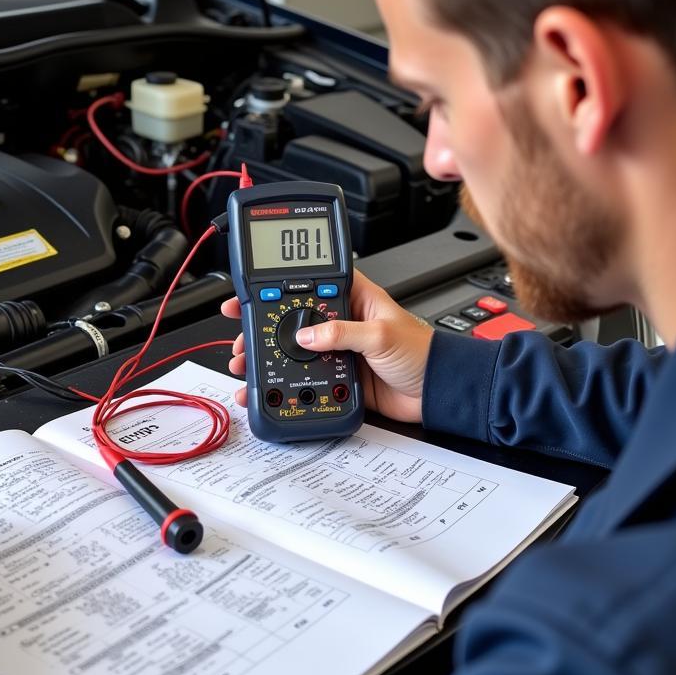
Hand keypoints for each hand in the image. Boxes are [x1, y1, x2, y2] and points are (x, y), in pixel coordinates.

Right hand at [221, 270, 433, 422]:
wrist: (436, 392)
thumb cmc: (422, 353)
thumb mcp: (381, 336)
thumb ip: (342, 333)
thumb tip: (306, 334)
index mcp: (354, 297)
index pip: (309, 281)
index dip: (278, 283)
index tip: (250, 291)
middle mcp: (341, 321)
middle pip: (291, 317)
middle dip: (261, 323)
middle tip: (239, 330)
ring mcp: (337, 349)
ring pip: (292, 348)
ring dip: (266, 354)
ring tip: (244, 360)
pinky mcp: (337, 374)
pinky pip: (304, 374)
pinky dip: (282, 380)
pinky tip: (266, 385)